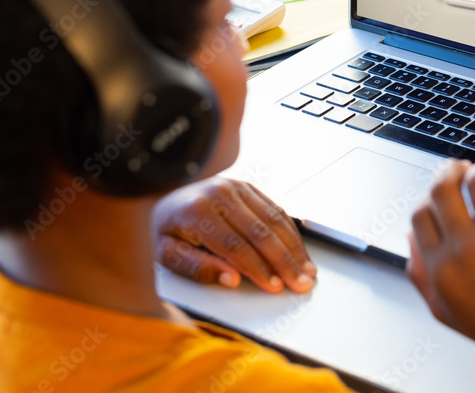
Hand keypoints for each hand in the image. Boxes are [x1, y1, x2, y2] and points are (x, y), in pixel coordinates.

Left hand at [152, 177, 316, 293]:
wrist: (166, 199)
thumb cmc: (168, 232)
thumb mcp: (168, 255)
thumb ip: (196, 269)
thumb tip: (231, 279)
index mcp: (196, 212)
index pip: (234, 246)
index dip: (257, 268)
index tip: (274, 287)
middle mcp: (219, 194)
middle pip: (260, 232)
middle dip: (284, 262)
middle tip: (301, 283)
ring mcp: (235, 187)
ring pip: (273, 219)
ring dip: (294, 248)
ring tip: (307, 271)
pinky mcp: (247, 187)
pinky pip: (275, 209)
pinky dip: (291, 233)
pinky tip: (299, 251)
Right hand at [408, 161, 474, 391]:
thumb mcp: (444, 309)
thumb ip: (419, 272)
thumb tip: (409, 234)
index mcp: (440, 266)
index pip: (420, 211)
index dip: (429, 196)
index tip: (442, 191)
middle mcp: (465, 248)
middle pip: (442, 186)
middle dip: (448, 170)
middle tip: (460, 169)